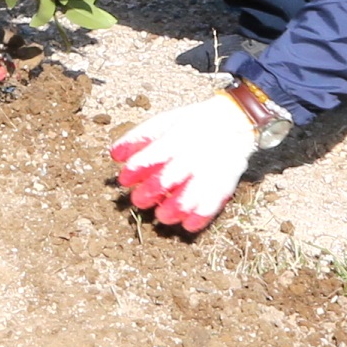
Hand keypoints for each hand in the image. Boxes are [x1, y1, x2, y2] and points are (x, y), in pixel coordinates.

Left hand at [110, 94, 259, 232]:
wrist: (232, 123)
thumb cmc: (190, 124)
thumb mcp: (164, 123)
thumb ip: (138, 138)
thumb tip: (114, 156)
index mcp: (176, 139)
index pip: (152, 157)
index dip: (135, 171)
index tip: (124, 180)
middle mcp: (192, 156)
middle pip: (166, 181)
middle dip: (148, 194)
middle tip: (138, 201)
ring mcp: (209, 172)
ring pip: (188, 198)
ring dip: (170, 211)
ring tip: (161, 215)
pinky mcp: (224, 185)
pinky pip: (211, 207)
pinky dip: (197, 219)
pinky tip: (186, 224)